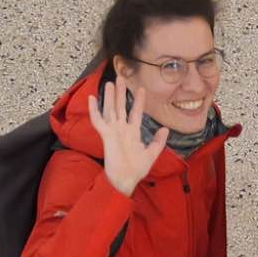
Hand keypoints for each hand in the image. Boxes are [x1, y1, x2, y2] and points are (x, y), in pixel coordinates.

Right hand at [90, 77, 168, 195]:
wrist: (126, 179)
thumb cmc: (136, 169)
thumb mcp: (152, 154)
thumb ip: (158, 141)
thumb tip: (165, 129)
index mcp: (132, 132)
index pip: (135, 112)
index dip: (138, 101)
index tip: (141, 88)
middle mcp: (122, 129)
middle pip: (120, 106)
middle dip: (121, 92)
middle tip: (120, 77)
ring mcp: (113, 131)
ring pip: (110, 109)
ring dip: (109, 96)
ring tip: (109, 82)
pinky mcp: (106, 135)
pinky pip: (98, 120)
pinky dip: (94, 110)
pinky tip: (92, 98)